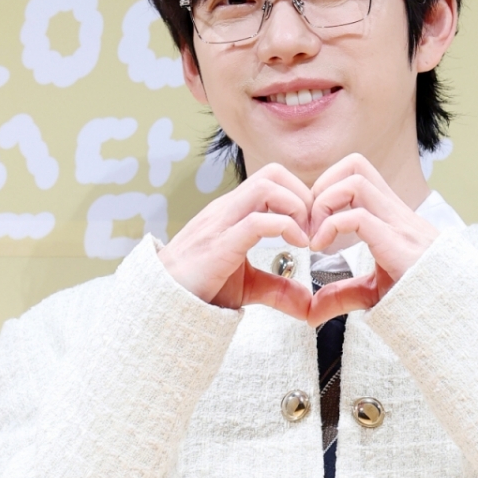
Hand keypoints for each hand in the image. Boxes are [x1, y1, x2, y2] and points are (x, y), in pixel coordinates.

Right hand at [157, 164, 312, 317]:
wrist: (163, 304)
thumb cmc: (200, 289)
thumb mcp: (248, 287)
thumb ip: (278, 289)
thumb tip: (307, 303)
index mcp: (233, 212)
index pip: (272, 179)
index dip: (300, 196)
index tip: (314, 227)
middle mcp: (227, 210)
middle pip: (272, 173)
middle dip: (302, 195)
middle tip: (314, 229)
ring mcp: (221, 224)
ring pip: (266, 187)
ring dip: (296, 207)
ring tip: (306, 237)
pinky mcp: (219, 245)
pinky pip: (257, 221)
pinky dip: (286, 228)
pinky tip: (298, 246)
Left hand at [305, 154, 437, 322]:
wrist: (453, 312)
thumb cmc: (419, 298)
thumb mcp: (372, 292)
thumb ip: (341, 295)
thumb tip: (311, 311)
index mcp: (389, 216)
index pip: (358, 173)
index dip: (327, 188)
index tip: (313, 224)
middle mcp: (395, 213)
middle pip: (355, 164)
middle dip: (322, 186)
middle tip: (310, 223)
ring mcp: (398, 225)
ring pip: (356, 180)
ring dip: (324, 202)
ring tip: (315, 236)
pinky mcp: (397, 244)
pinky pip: (358, 216)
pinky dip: (330, 226)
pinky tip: (321, 249)